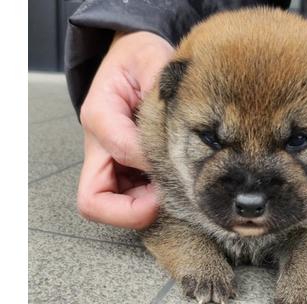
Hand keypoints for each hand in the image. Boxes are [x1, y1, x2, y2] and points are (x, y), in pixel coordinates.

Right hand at [77, 31, 174, 228]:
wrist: (133, 59)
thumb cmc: (141, 57)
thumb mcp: (152, 59)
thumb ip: (158, 91)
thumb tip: (170, 138)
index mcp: (100, 114)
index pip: (121, 150)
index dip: (152, 162)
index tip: (179, 162)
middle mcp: (98, 145)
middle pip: (94, 200)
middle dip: (134, 209)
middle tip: (171, 196)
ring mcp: (107, 160)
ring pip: (109, 206)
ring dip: (143, 207)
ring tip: (176, 189)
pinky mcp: (121, 167)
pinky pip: (127, 199)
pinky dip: (150, 201)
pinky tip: (174, 182)